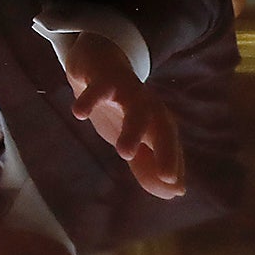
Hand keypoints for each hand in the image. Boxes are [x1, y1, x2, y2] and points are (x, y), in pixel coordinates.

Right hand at [63, 32, 184, 198]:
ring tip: (124, 153)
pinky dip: (90, 98)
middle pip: (161, 126)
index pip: (169, 144)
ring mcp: (124, 89)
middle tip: (165, 177)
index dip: (173, 163)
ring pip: (134, 107)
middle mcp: (146, 104)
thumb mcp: (133, 138)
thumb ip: (148, 165)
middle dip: (166, 151)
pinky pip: (97, 87)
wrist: (96, 62)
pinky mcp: (101, 76)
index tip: (175, 188)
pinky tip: (79, 112)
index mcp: (155, 120)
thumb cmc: (118, 107)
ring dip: (133, 129)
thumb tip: (174, 192)